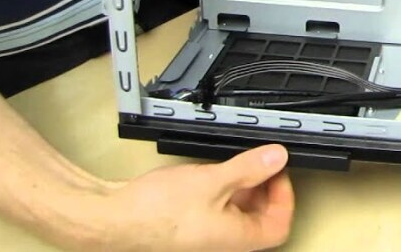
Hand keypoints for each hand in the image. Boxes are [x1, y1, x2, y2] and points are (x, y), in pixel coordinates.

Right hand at [82, 144, 294, 251]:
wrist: (115, 219)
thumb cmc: (158, 210)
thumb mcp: (214, 179)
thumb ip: (250, 168)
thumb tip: (277, 158)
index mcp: (238, 238)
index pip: (280, 225)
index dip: (284, 196)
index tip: (276, 171)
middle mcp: (223, 244)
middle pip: (260, 220)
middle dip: (264, 189)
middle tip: (259, 164)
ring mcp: (206, 239)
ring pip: (238, 216)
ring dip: (243, 190)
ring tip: (234, 166)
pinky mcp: (189, 229)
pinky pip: (217, 213)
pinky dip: (222, 194)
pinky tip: (210, 176)